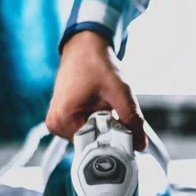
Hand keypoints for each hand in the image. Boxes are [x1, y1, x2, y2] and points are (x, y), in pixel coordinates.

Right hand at [46, 31, 146, 149]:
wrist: (84, 47)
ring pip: (90, 138)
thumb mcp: (120, 92)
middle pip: (92, 144)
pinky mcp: (61, 119)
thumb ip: (132, 120)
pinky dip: (96, 122)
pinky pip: (85, 130)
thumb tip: (140, 145)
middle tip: (112, 110)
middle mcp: (55, 124)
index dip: (114, 140)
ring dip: (103, 126)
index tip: (123, 126)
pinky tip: (97, 106)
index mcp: (63, 119)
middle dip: (109, 132)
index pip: (94, 147)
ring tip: (103, 104)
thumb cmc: (97, 63)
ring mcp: (56, 122)